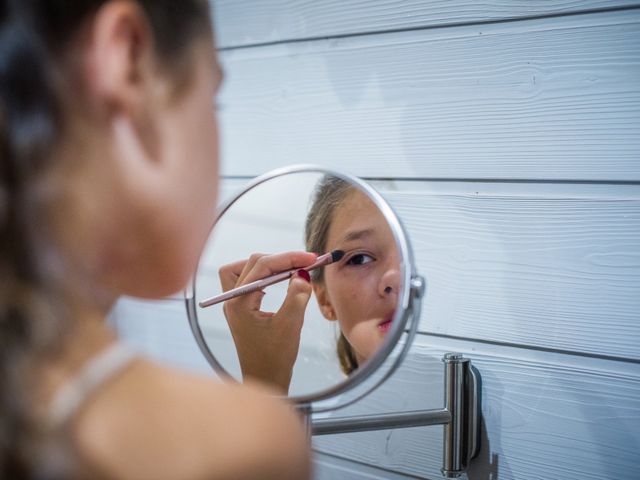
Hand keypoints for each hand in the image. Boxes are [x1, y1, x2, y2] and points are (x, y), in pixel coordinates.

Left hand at [219, 251, 316, 393]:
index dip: (288, 258)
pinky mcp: (243, 308)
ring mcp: (236, 303)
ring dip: (269, 265)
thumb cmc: (274, 359)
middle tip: (306, 262)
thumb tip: (302, 274)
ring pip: (245, 269)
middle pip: (252, 263)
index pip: (262, 266)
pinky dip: (266, 275)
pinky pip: (250, 281)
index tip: (310, 258)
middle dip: (280, 259)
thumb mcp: (290, 325)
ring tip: (292, 268)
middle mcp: (233, 299)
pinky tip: (281, 280)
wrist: (264, 381)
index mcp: (239, 302)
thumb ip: (296, 296)